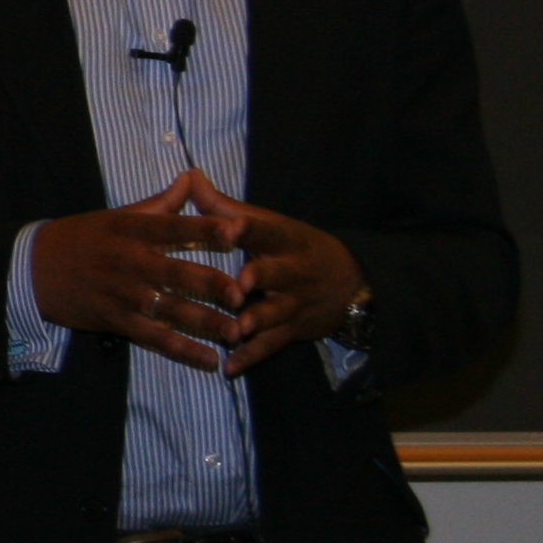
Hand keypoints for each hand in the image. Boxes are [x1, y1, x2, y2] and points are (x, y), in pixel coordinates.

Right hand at [29, 170, 254, 372]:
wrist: (32, 269)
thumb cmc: (81, 237)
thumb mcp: (116, 215)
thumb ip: (160, 203)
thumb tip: (193, 177)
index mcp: (130, 230)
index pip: (173, 227)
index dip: (205, 228)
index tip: (237, 230)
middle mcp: (128, 262)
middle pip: (174, 273)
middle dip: (209, 284)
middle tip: (241, 293)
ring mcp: (121, 294)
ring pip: (168, 310)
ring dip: (203, 322)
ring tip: (235, 332)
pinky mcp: (115, 321)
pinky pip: (153, 338)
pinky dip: (182, 350)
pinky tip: (209, 360)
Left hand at [164, 169, 367, 374]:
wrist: (352, 281)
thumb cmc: (297, 247)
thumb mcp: (270, 223)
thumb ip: (226, 206)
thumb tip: (190, 175)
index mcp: (284, 239)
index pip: (267, 230)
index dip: (251, 229)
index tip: (232, 227)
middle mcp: (293, 271)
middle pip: (277, 273)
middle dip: (260, 278)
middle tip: (239, 285)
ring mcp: (295, 302)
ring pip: (276, 313)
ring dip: (257, 322)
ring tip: (236, 331)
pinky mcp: (294, 329)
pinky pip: (272, 345)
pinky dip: (251, 357)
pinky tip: (230, 367)